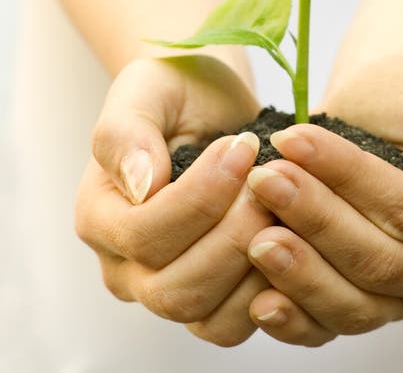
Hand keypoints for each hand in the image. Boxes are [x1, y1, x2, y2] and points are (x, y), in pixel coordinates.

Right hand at [75, 55, 274, 345]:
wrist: (211, 99)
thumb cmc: (176, 89)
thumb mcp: (146, 89)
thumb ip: (128, 132)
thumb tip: (140, 183)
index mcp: (100, 217)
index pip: (144, 236)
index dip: (200, 198)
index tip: (242, 147)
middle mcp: (126, 266)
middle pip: (174, 290)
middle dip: (233, 236)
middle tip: (271, 181)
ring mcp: (168, 287)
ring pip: (208, 316)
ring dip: (256, 265)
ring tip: (283, 204)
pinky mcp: (213, 298)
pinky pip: (237, 322)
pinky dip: (271, 291)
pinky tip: (293, 237)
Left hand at [244, 59, 402, 345]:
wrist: (376, 107)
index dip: (349, 179)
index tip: (295, 140)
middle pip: (375, 259)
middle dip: (314, 218)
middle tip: (263, 178)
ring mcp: (398, 300)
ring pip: (351, 302)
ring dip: (298, 270)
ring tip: (255, 232)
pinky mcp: (356, 307)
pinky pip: (326, 328)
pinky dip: (292, 319)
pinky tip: (258, 299)